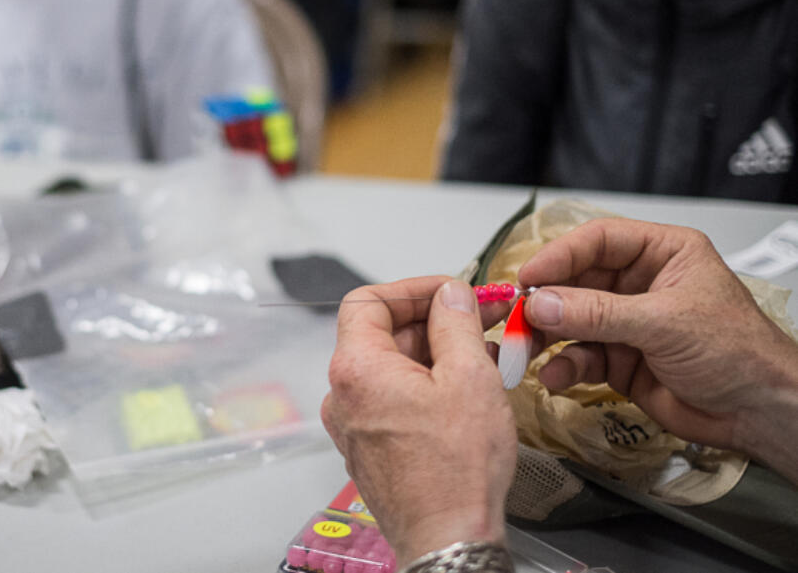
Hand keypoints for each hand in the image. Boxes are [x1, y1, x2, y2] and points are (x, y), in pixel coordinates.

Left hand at [322, 278, 516, 561]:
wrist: (448, 540)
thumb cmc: (455, 470)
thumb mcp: (469, 377)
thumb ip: (456, 324)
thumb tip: (451, 294)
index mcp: (356, 368)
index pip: (368, 301)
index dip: (413, 289)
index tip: (452, 290)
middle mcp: (344, 394)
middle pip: (382, 334)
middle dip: (433, 322)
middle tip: (482, 318)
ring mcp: (354, 424)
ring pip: (392, 368)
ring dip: (436, 354)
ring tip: (485, 355)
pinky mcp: (371, 448)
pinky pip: (394, 399)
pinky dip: (426, 385)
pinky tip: (467, 390)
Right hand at [518, 218, 797, 480]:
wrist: (760, 413)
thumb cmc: (740, 353)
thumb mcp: (665, 323)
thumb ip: (599, 314)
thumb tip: (544, 305)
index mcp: (662, 254)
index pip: (598, 241)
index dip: (559, 256)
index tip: (528, 277)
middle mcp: (640, 284)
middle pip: (575, 282)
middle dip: (545, 303)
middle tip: (517, 317)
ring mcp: (627, 323)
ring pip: (570, 321)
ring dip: (545, 338)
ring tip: (524, 351)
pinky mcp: (620, 360)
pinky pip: (579, 357)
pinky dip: (563, 367)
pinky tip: (555, 376)